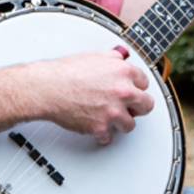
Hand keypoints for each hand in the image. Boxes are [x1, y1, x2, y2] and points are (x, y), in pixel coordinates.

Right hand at [35, 50, 154, 144]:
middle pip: (146, 105)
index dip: (136, 87)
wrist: (48, 87)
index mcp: (123, 72)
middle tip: (130, 107)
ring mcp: (113, 111)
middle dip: (137, 106)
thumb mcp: (94, 56)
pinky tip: (96, 126)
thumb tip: (121, 57)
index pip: (144, 83)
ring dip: (120, 122)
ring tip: (110, 117)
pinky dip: (102, 134)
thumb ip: (113, 58)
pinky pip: (109, 137)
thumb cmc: (66, 72)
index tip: (133, 90)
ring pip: (130, 124)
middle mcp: (123, 91)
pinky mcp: (101, 127)